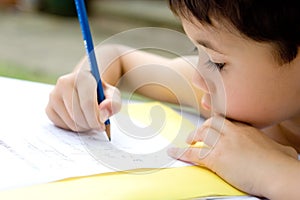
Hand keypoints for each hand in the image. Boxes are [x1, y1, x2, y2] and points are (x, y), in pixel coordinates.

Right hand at [46, 68, 120, 131]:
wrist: (86, 89)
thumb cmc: (101, 93)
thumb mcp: (112, 95)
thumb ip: (113, 103)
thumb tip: (103, 111)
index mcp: (82, 76)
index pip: (87, 103)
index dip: (96, 119)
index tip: (102, 125)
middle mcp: (64, 82)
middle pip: (78, 114)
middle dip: (90, 124)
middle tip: (97, 125)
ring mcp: (54, 95)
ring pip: (70, 122)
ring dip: (82, 127)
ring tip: (90, 121)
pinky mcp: (49, 107)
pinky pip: (61, 125)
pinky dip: (72, 128)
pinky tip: (79, 120)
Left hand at [168, 116, 297, 196]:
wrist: (278, 174)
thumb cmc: (283, 165)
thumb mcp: (281, 150)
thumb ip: (276, 147)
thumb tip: (284, 150)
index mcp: (247, 129)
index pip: (227, 121)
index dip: (218, 123)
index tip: (213, 125)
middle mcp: (234, 133)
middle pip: (213, 122)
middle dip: (203, 127)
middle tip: (197, 134)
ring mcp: (224, 144)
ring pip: (203, 133)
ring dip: (193, 136)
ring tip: (188, 141)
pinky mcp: (217, 158)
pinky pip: (194, 153)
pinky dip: (181, 152)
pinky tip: (173, 152)